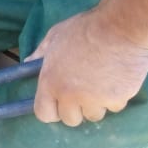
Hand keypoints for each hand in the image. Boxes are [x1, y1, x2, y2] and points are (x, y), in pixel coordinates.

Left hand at [29, 9, 147, 126]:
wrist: (120, 27)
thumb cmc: (85, 28)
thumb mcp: (55, 35)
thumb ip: (40, 52)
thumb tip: (27, 61)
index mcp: (50, 82)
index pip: (44, 114)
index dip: (52, 111)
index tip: (59, 105)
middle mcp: (70, 96)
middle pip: (71, 119)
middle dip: (77, 109)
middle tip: (84, 92)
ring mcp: (94, 100)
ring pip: (94, 115)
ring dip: (97, 104)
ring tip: (102, 82)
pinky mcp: (117, 99)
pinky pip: (115, 106)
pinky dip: (117, 97)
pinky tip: (118, 79)